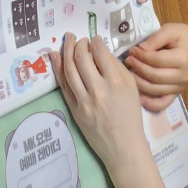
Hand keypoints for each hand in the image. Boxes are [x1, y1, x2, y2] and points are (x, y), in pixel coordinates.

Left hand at [51, 34, 144, 171]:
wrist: (123, 147)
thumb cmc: (130, 116)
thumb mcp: (132, 87)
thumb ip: (116, 68)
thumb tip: (100, 52)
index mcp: (116, 82)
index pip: (100, 52)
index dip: (96, 42)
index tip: (95, 40)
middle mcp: (98, 90)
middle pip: (81, 57)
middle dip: (79, 44)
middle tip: (80, 40)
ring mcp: (84, 101)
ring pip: (69, 69)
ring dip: (66, 51)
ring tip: (67, 41)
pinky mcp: (74, 110)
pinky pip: (64, 85)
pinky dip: (58, 68)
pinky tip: (55, 56)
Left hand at [125, 24, 187, 110]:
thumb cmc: (183, 37)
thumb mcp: (170, 30)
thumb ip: (155, 38)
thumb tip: (140, 49)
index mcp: (181, 59)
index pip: (156, 60)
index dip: (142, 56)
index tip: (132, 51)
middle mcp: (182, 76)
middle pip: (155, 76)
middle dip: (138, 69)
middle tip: (128, 61)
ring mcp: (179, 87)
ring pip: (155, 90)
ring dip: (139, 83)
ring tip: (130, 73)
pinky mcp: (176, 93)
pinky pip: (163, 103)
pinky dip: (151, 104)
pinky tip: (140, 98)